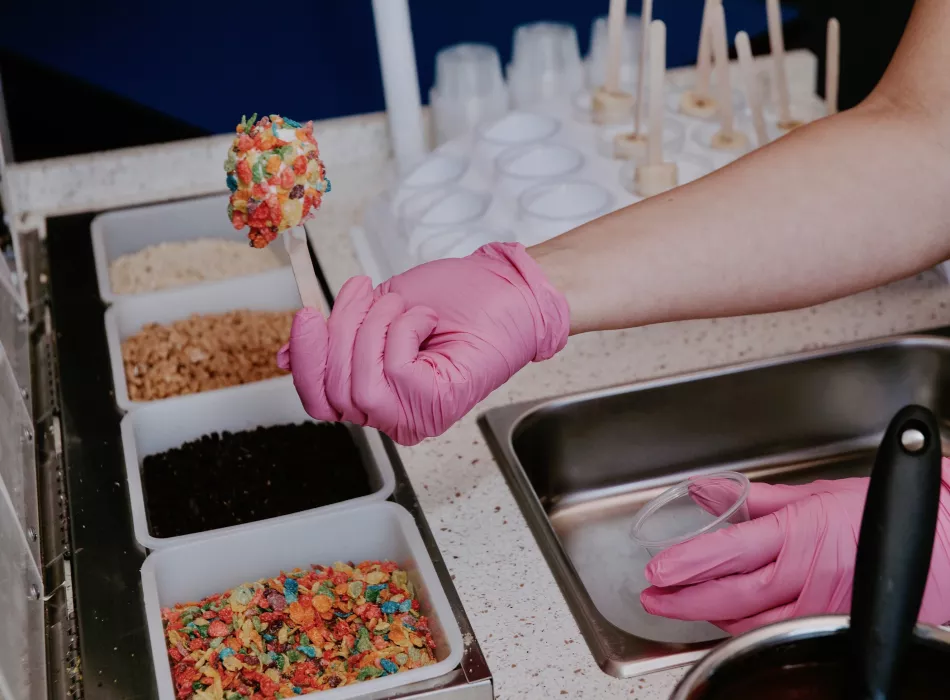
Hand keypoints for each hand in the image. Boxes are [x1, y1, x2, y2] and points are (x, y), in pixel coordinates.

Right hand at [277, 242, 569, 445]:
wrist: (510, 290)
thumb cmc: (457, 299)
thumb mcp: (378, 313)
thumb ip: (336, 339)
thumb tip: (287, 358)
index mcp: (378, 396)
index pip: (319, 400)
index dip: (305, 360)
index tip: (305, 314)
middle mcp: (395, 415)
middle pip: (332, 391)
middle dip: (339, 332)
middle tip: (364, 293)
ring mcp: (417, 414)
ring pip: (360, 383)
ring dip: (372, 329)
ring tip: (401, 305)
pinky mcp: (438, 403)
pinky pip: (393, 370)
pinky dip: (403, 331)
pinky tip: (426, 320)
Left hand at [639, 461, 949, 634]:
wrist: (939, 542)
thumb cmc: (878, 512)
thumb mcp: (814, 493)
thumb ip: (754, 497)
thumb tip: (706, 489)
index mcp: (798, 532)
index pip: (729, 551)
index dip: (689, 562)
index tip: (658, 568)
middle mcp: (806, 573)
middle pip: (732, 595)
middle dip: (685, 599)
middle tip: (653, 597)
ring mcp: (819, 604)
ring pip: (751, 620)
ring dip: (708, 615)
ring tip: (676, 604)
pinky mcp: (832, 623)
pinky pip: (777, 629)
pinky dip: (743, 625)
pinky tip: (723, 617)